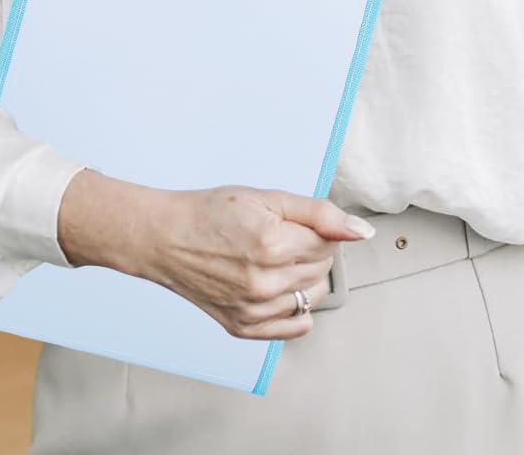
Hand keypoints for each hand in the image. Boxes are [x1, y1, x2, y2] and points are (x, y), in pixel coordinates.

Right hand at [136, 184, 373, 341]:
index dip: (316, 228)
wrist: (164, 238)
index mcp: (272, 244)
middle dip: (311, 250)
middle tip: (281, 236)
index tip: (294, 223)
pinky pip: (296, 325)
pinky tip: (276, 285)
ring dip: (304, 276)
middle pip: (322, 270)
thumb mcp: (264, 196)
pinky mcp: (245, 328)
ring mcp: (254, 310)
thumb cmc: (208, 213)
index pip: (329, 243)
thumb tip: (359, 231)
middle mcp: (264, 282)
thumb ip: (318, 213)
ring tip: (275, 258)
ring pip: (312, 296)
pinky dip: (295, 306)